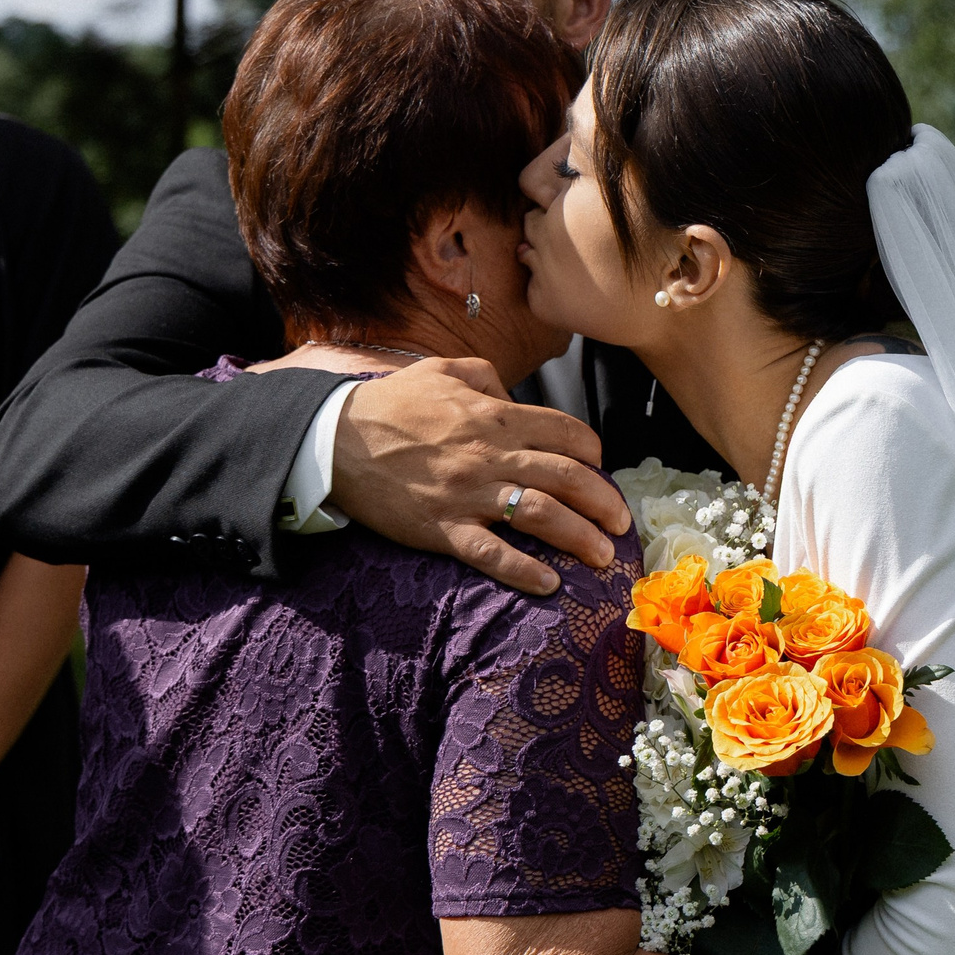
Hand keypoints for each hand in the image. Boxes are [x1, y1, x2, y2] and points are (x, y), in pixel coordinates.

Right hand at [327, 357, 630, 595]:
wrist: (333, 438)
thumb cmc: (388, 404)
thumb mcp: (441, 370)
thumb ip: (484, 377)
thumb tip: (512, 395)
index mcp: (495, 416)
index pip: (567, 434)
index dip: (593, 453)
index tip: (600, 469)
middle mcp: (491, 455)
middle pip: (568, 478)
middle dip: (604, 502)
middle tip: (621, 523)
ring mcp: (468, 494)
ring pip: (542, 515)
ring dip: (581, 538)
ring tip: (602, 557)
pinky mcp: (443, 528)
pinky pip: (493, 553)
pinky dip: (525, 570)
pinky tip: (550, 584)